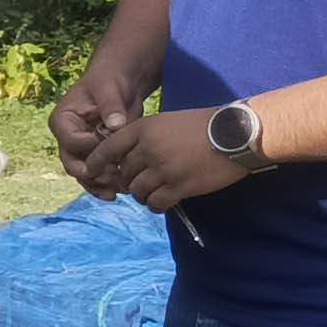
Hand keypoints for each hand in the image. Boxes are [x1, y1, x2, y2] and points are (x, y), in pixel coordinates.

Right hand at [52, 60, 150, 190]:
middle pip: (72, 162)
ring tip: (115, 193)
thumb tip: (115, 125)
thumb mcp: (109, 89)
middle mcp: (67, 137)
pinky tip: (117, 193)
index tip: (112, 146)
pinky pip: (95, 174)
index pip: (71, 141)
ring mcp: (80, 149)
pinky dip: (104, 184)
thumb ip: (111, 106)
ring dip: (97, 184)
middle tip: (111, 177)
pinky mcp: (95, 155)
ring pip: (83, 173)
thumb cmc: (110, 81)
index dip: (90, 147)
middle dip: (90, 172)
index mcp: (62, 120)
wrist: (121, 84)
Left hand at [85, 106, 247, 213]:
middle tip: (139, 182)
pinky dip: (155, 205)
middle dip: (127, 181)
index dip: (95, 162)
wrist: (236, 134)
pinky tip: (162, 202)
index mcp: (144, 129)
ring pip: (137, 191)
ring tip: (153, 192)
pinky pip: (155, 203)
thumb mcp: (168, 121)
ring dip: (142, 194)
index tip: (90, 172)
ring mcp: (163, 169)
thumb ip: (146, 138)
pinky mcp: (179, 186)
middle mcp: (148, 149)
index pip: (108, 148)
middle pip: (123, 173)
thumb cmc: (204, 125)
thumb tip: (127, 159)